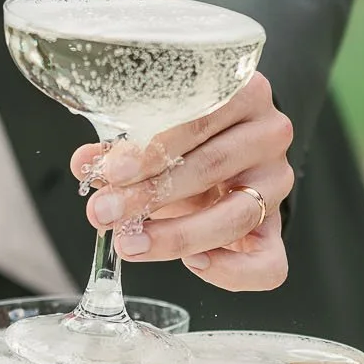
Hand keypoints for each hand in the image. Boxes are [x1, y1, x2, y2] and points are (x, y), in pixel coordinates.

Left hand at [69, 71, 293, 290]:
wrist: (228, 150)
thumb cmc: (190, 138)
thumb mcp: (157, 136)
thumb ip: (122, 149)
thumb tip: (84, 162)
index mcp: (244, 93)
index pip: (201, 120)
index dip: (154, 148)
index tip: (112, 172)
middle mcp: (270, 133)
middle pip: (213, 166)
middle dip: (150, 195)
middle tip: (104, 212)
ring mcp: (279, 180)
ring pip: (235, 216)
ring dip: (176, 235)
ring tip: (130, 242)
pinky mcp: (279, 225)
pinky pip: (269, 264)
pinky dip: (229, 271)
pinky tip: (193, 263)